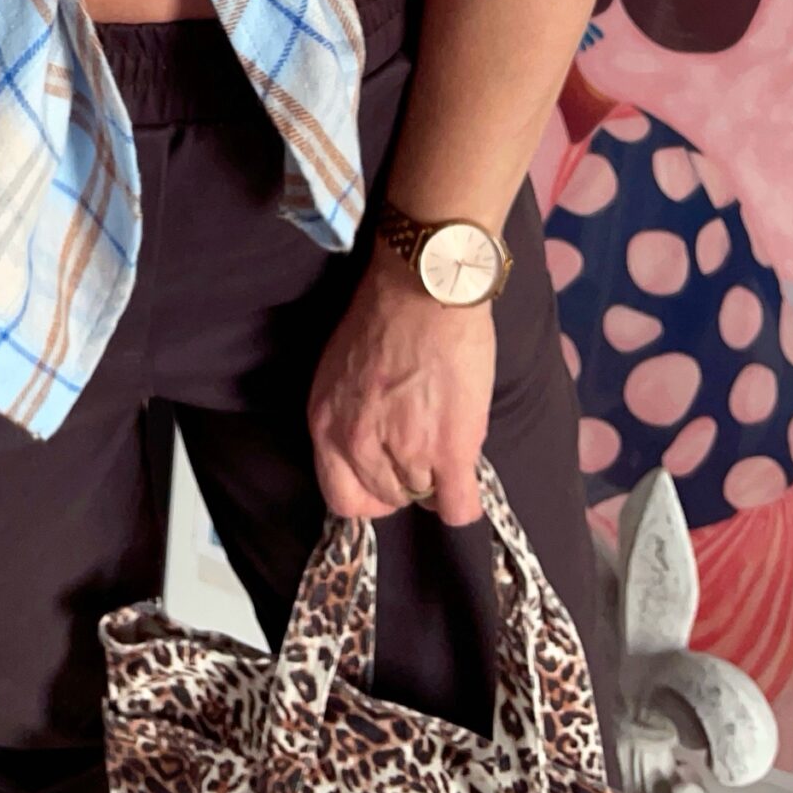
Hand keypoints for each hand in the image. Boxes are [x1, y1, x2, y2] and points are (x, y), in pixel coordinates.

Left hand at [307, 250, 493, 524]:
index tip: (387, 478)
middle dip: (406, 478)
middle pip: (387, 498)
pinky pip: (458, 506)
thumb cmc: (384, 314)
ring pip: (424, 496)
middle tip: (423, 446)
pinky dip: (464, 499)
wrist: (426, 286)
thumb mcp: (340, 372)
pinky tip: (466, 478)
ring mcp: (405, 450)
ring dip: (437, 474)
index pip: (340, 498)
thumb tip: (370, 448)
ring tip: (447, 436)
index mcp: (326, 423)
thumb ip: (348, 416)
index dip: (368, 494)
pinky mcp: (450, 448)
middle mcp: (358, 444)